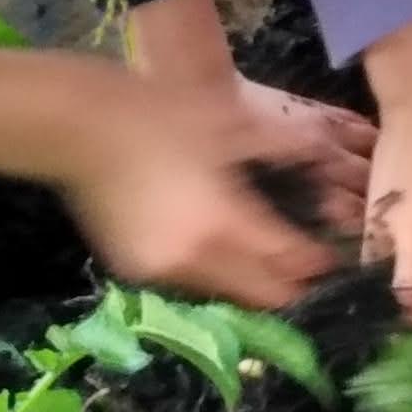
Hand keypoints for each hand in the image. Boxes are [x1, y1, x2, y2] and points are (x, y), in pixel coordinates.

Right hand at [49, 71, 351, 307]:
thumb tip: (330, 160)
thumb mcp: (232, 124)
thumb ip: (286, 149)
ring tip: (262, 251)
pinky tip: (214, 244)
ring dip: (249, 281)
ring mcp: (161, 273)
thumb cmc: (160, 114)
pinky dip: (210, 272)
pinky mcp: (134, 273)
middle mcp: (195, 262)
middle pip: (263, 296)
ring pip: (226, 296)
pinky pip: (189, 285)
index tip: (332, 253)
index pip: (289, 264)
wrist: (78, 127)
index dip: (318, 263)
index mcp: (224, 225)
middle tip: (304, 259)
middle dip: (290, 282)